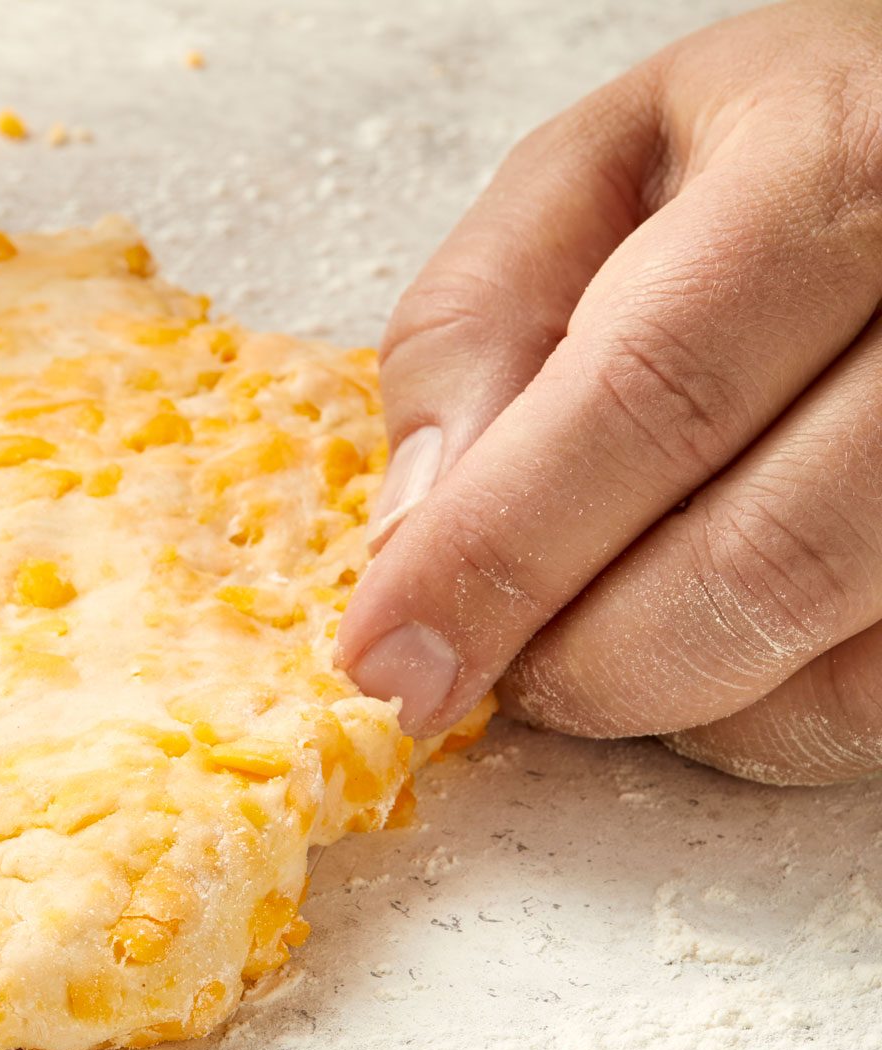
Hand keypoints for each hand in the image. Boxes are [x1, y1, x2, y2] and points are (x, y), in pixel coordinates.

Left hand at [341, 0, 881, 785]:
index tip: (391, 660)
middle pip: (759, 558)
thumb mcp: (593, 171)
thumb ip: (481, 322)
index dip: (497, 553)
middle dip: (579, 661)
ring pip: (843, 666)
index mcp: (837, 171)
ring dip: (675, 699)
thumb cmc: (774, 155)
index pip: (646, 401)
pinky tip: (721, 644)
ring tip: (602, 634)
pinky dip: (773, 716)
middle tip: (492, 672)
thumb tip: (416, 528)